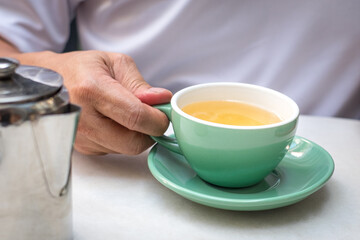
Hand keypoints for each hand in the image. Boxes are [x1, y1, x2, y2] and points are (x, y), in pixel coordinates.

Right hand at [54, 50, 171, 154]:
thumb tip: (162, 100)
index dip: (158, 120)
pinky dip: (121, 138)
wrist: (48, 81)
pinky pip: (114, 150)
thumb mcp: (114, 63)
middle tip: (150, 117)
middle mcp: (82, 118)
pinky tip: (112, 121)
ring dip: (135, 135)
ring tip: (125, 114)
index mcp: (91, 90)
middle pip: (133, 142)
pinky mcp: (81, 148)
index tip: (164, 115)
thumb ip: (140, 84)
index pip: (136, 117)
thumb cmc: (82, 68)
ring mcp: (80, 137)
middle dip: (149, 132)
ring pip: (126, 149)